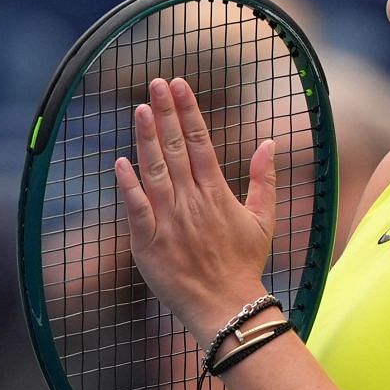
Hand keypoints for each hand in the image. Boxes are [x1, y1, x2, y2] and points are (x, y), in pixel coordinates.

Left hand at [113, 77, 276, 341]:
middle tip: (156, 82)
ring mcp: (170, 221)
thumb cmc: (243, 265)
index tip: (178, 85)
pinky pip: (137, 209)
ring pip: (156, 171)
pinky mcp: (150, 242)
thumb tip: (269, 142)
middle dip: (165, 113)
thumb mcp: (263, 220)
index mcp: (216, 193)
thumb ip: (263, 179)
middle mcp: (192, 201)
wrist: (227, 307)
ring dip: (147, 138)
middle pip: (177, 148)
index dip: (188, 111)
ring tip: (139, 108)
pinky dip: (129, 186)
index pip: (201, 141)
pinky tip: (120, 162)